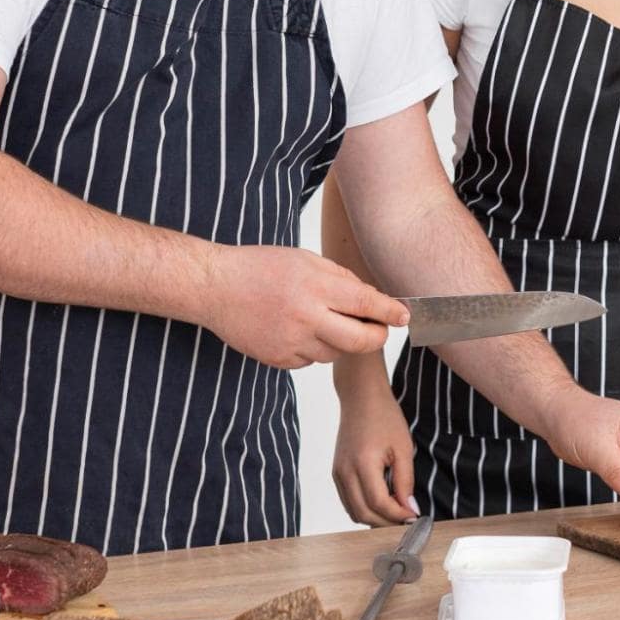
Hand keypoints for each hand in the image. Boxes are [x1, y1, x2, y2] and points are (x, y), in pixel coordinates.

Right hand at [203, 245, 407, 368]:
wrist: (214, 288)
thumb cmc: (260, 267)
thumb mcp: (304, 260)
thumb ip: (340, 279)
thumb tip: (371, 299)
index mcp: (314, 286)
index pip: (365, 304)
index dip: (390, 312)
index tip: (405, 316)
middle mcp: (305, 317)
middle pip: (359, 341)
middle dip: (378, 337)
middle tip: (382, 331)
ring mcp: (291, 342)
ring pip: (335, 353)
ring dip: (341, 341)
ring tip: (325, 320)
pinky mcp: (278, 359)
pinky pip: (311, 360)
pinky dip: (314, 348)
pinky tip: (298, 329)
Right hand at [333, 375, 419, 526]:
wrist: (361, 399)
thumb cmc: (384, 417)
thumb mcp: (403, 447)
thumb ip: (405, 480)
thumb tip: (410, 507)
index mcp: (362, 464)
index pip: (379, 503)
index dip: (397, 514)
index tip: (414, 516)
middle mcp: (345, 472)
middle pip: (363, 513)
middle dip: (386, 522)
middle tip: (407, 519)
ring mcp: (337, 473)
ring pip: (354, 512)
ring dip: (375, 519)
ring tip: (396, 513)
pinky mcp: (336, 473)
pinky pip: (348, 501)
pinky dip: (364, 509)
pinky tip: (382, 504)